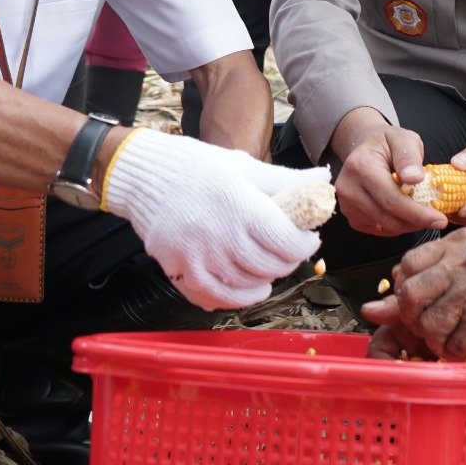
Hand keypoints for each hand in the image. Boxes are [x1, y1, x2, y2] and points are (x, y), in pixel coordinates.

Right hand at [102, 129, 327, 309]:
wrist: (143, 175)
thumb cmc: (197, 166)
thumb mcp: (243, 166)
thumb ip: (284, 179)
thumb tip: (322, 180)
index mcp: (239, 203)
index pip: (286, 240)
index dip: (305, 244)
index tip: (309, 238)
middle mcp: (218, 233)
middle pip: (270, 265)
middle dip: (288, 261)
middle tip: (290, 251)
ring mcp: (196, 256)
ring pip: (246, 285)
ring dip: (266, 280)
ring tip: (272, 268)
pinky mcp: (178, 269)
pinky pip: (215, 297)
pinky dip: (237, 298)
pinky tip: (249, 288)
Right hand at [332, 116, 447, 236]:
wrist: (366, 146)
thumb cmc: (388, 142)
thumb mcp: (403, 139)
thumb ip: (409, 157)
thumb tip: (415, 178)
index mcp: (360, 166)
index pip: (391, 199)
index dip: (418, 213)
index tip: (440, 219)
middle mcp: (348, 188)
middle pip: (387, 218)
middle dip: (417, 222)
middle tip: (438, 220)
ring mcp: (346, 204)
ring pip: (384, 227)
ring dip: (408, 225)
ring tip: (424, 213)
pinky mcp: (351, 216)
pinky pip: (379, 230)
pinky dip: (397, 226)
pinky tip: (407, 214)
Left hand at [361, 230, 465, 359]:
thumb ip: (423, 277)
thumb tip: (372, 308)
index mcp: (459, 244)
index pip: (408, 264)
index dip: (404, 286)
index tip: (416, 298)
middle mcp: (465, 265)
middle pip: (410, 295)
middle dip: (412, 315)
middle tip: (426, 321)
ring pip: (428, 324)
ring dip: (434, 337)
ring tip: (450, 333)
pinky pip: (451, 346)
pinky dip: (456, 350)